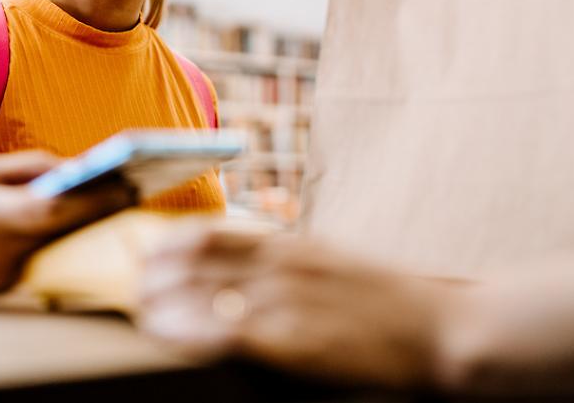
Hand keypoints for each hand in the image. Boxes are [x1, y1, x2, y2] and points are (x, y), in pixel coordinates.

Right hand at [0, 151, 134, 292]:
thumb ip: (32, 167)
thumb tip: (81, 168)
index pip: (53, 210)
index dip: (94, 198)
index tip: (127, 183)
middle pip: (63, 231)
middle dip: (100, 210)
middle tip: (134, 190)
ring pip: (55, 247)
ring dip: (85, 225)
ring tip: (117, 202)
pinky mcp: (0, 290)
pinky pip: (40, 259)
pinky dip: (60, 240)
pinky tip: (83, 223)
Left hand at [139, 227, 455, 388]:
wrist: (441, 331)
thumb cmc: (390, 304)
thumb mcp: (335, 265)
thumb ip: (288, 264)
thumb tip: (244, 271)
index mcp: (291, 243)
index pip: (210, 232)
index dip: (168, 245)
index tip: (145, 256)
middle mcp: (280, 263)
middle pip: (193, 261)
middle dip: (153, 276)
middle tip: (131, 290)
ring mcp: (284, 300)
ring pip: (197, 294)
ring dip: (160, 305)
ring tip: (139, 315)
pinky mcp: (291, 340)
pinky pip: (220, 332)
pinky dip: (185, 333)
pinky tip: (164, 337)